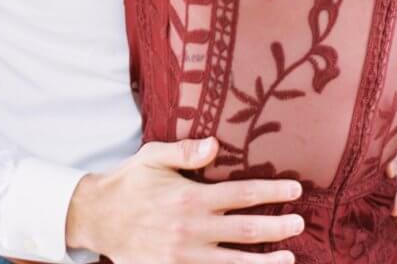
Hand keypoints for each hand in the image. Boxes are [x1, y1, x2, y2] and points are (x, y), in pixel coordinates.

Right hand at [67, 137, 303, 263]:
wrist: (97, 218)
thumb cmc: (129, 182)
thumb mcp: (153, 157)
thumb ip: (185, 151)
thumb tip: (216, 144)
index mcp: (191, 197)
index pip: (242, 194)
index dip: (272, 192)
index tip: (296, 190)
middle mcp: (193, 229)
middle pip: (246, 230)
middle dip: (277, 227)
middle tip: (300, 224)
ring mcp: (186, 256)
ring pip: (235, 263)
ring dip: (265, 262)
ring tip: (289, 258)